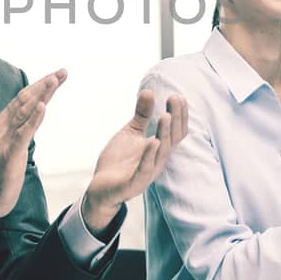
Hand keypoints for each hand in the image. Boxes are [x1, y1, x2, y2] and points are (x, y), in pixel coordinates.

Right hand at [0, 70, 66, 230]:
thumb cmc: (2, 173)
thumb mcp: (15, 145)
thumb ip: (23, 128)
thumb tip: (37, 113)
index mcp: (4, 124)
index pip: (24, 99)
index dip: (40, 86)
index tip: (57, 75)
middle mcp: (3, 127)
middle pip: (25, 100)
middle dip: (44, 84)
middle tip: (62, 72)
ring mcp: (5, 140)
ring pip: (24, 111)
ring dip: (40, 94)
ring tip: (54, 80)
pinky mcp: (10, 154)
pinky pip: (23, 133)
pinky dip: (34, 119)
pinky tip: (43, 106)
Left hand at [80, 89, 189, 234]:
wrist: (101, 188)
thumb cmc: (119, 161)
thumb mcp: (130, 134)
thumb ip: (141, 115)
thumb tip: (148, 91)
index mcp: (159, 150)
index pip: (176, 132)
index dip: (180, 115)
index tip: (178, 96)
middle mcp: (157, 161)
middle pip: (172, 139)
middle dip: (175, 119)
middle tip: (174, 98)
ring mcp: (147, 174)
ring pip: (161, 154)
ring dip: (164, 134)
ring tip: (165, 116)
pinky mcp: (133, 184)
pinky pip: (144, 170)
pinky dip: (149, 156)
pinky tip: (152, 142)